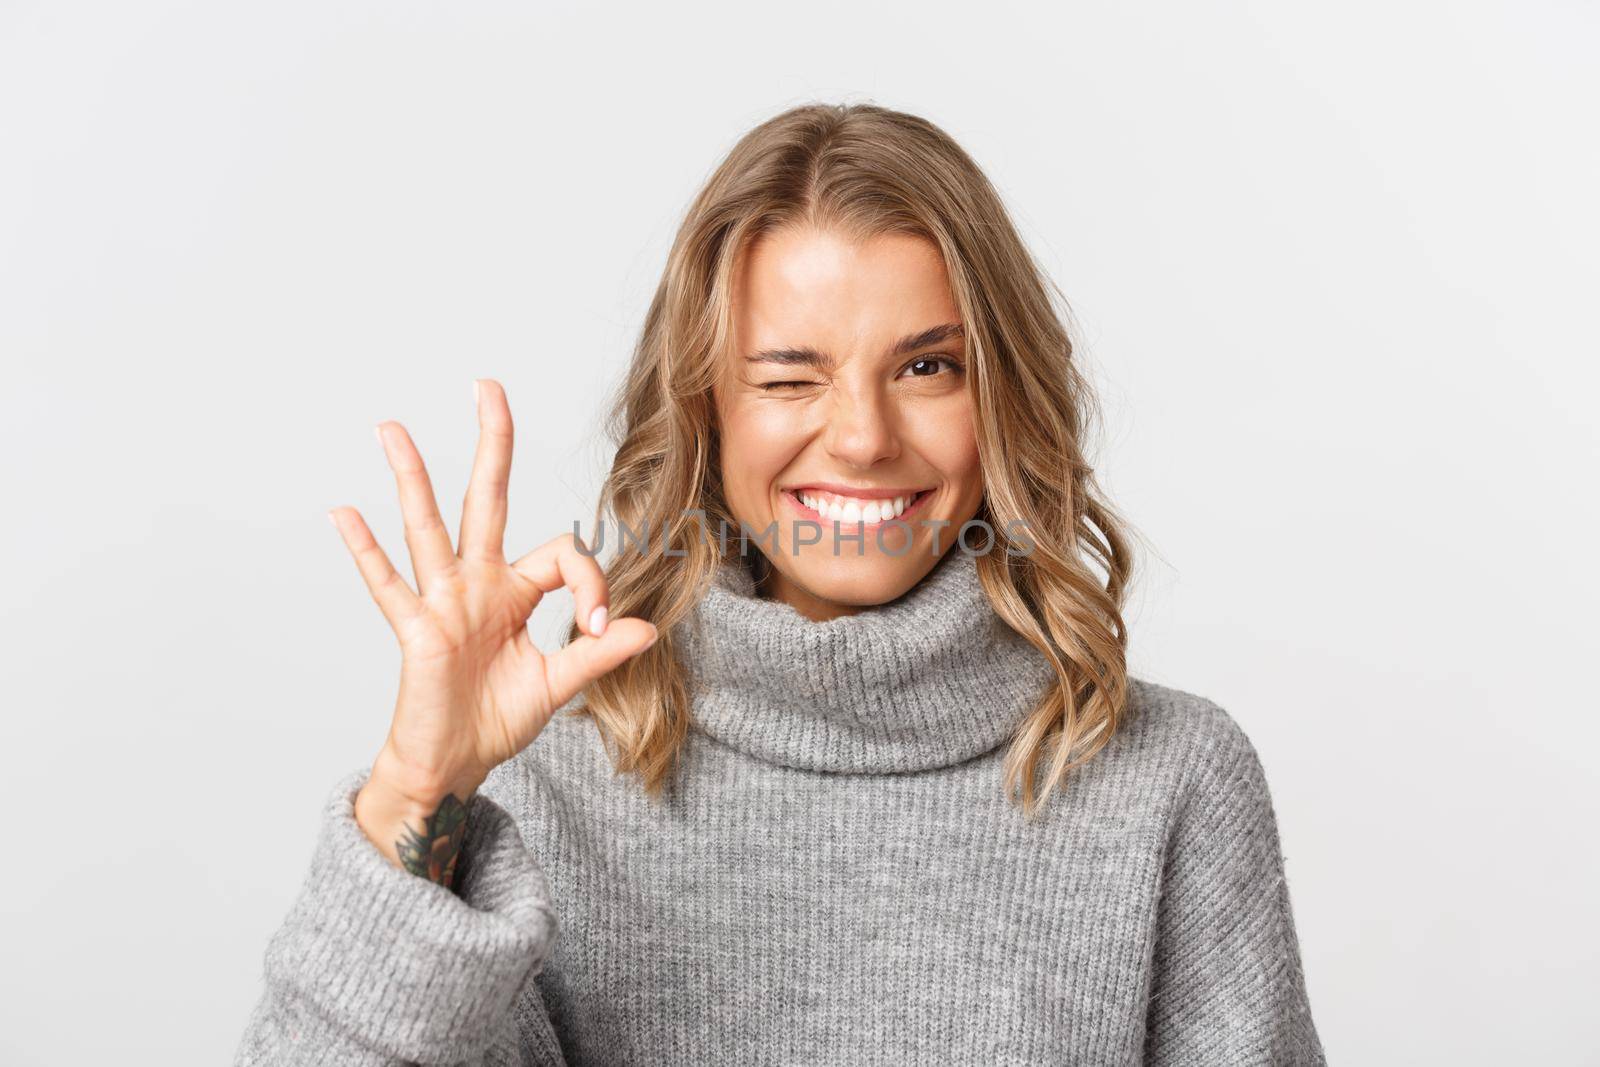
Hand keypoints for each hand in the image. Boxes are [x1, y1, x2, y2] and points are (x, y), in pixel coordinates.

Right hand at [328, 378, 656, 881]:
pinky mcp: (417, 631)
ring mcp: (442, 602)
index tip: (599, 626)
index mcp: (516, 591)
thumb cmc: (497, 720)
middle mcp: (477, 583)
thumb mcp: (558, 684)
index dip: (591, 583)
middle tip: (487, 386)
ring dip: (411, 477)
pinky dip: (365, 551)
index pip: (562, 554)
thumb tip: (648, 629)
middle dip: (492, 443)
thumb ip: (598, 653)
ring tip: (392, 427)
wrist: (453, 763)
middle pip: (486, 499)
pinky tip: (344, 512)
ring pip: (427, 527)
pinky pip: (389, 585)